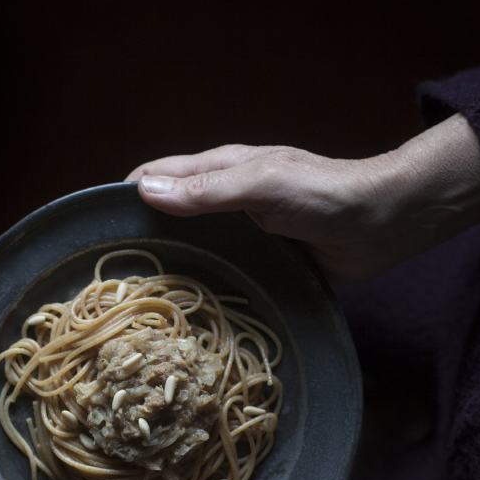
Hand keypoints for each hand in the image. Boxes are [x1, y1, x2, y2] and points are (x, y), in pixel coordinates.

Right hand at [125, 114, 479, 282]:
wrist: (383, 223)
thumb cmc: (324, 193)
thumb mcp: (261, 184)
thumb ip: (207, 190)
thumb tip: (143, 191)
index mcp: (220, 170)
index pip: (155, 177)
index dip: (124, 199)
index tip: (97, 233)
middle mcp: (225, 199)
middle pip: (169, 214)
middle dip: (140, 236)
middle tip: (115, 281)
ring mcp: (243, 231)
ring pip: (192, 245)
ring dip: (171, 264)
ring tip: (143, 303)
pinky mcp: (263, 259)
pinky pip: (222, 269)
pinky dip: (202, 282)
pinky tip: (189, 309)